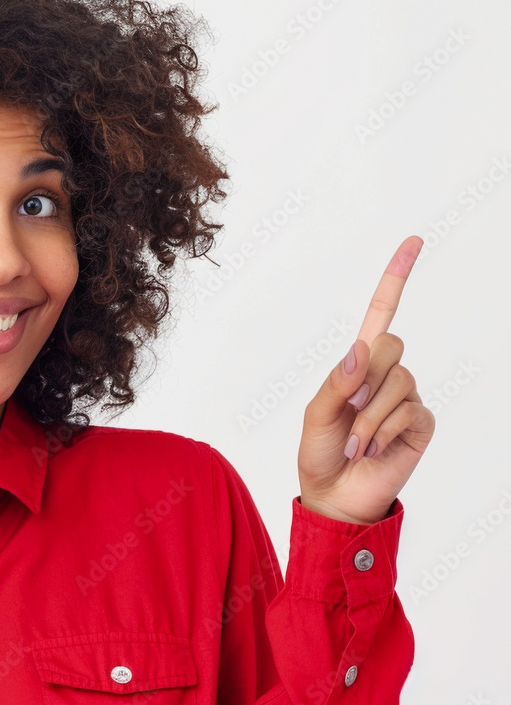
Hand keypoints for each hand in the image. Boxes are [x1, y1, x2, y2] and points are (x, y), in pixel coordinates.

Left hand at [297, 236, 435, 524]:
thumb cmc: (320, 453)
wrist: (334, 496)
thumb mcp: (316, 413)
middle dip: (363, 379)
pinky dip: (381, 431)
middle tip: (346, 412)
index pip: (381, 314)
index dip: (396, 279)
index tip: (413, 241)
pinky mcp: (420, 423)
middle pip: (390, 344)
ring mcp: (407, 398)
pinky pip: (409, 411)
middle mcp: (386, 375)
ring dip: (367, 416)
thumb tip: (362, 349)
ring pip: (398, 380)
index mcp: (358, 364)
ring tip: (354, 441)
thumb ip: (337, 381)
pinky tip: (373, 449)